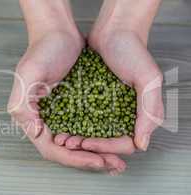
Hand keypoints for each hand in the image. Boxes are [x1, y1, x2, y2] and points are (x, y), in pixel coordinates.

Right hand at [8, 31, 127, 173]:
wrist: (58, 32)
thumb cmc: (43, 50)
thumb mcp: (29, 73)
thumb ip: (23, 103)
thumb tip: (35, 132)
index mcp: (30, 117)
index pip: (51, 149)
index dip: (73, 159)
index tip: (97, 161)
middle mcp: (43, 120)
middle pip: (65, 151)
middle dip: (88, 160)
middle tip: (113, 165)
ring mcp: (58, 114)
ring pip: (76, 143)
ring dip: (95, 153)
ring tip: (116, 158)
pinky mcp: (71, 107)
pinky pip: (84, 128)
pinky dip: (97, 137)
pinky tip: (112, 140)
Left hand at [62, 0, 163, 152]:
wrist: (113, 31)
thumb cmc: (133, 52)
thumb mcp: (148, 79)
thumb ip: (149, 111)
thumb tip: (142, 144)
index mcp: (138, 115)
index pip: (124, 144)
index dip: (106, 147)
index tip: (88, 143)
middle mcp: (122, 115)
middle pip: (106, 143)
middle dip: (88, 147)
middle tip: (70, 144)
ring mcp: (105, 109)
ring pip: (92, 134)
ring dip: (78, 140)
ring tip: (63, 139)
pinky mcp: (91, 101)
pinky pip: (81, 119)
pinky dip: (72, 126)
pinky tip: (61, 128)